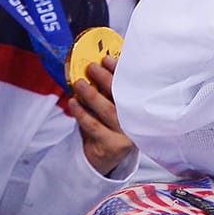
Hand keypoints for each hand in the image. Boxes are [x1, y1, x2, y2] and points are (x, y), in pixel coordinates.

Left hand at [72, 55, 134, 175]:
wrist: (107, 155)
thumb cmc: (108, 124)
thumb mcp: (113, 105)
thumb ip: (109, 90)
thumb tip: (97, 64)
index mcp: (140, 106)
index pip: (133, 85)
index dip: (120, 71)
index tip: (106, 59)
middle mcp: (139, 120)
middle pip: (122, 96)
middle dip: (106, 79)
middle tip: (91, 67)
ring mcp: (128, 133)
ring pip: (108, 111)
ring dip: (92, 95)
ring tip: (79, 83)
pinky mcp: (115, 145)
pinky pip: (94, 126)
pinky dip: (82, 113)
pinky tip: (73, 103)